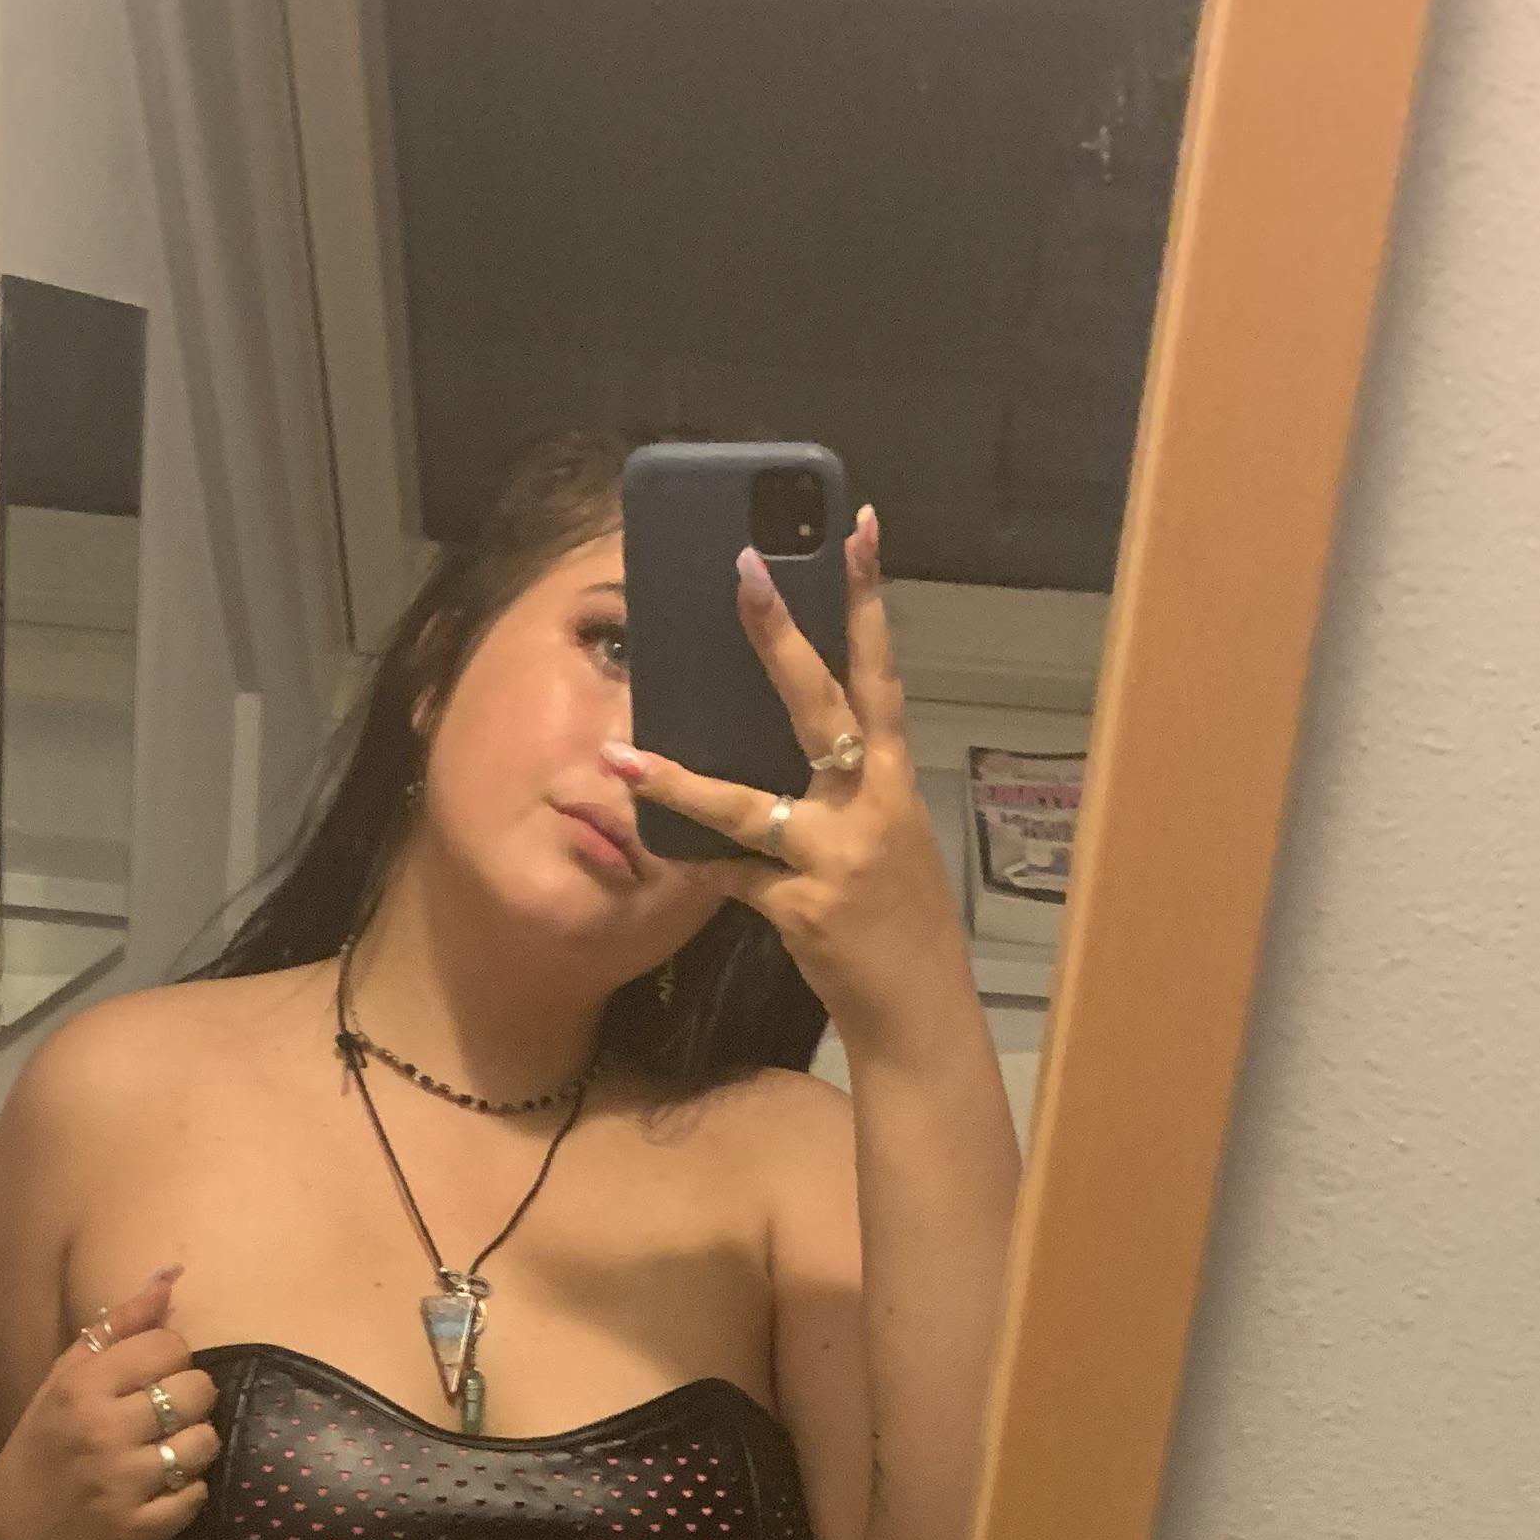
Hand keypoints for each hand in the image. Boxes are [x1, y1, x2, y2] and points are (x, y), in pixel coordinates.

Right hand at [0, 1264, 221, 1539]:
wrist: (15, 1537)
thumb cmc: (43, 1448)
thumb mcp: (62, 1381)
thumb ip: (115, 1329)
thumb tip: (168, 1281)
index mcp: (81, 1387)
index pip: (168, 1346)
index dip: (171, 1358)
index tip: (154, 1377)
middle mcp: (102, 1431)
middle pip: (197, 1390)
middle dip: (191, 1398)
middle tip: (167, 1414)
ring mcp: (122, 1483)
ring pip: (204, 1442)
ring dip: (195, 1445)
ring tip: (167, 1450)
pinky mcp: (139, 1529)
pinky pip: (198, 1494)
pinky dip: (188, 1490)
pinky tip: (162, 1487)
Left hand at [602, 504, 970, 1063]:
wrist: (918, 1011)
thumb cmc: (899, 922)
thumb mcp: (884, 841)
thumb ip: (837, 792)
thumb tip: (781, 750)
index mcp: (892, 780)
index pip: (880, 673)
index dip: (870, 601)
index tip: (860, 529)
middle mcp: (869, 805)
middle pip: (819, 707)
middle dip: (780, 638)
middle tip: (745, 571)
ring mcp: (835, 857)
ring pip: (748, 805)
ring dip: (680, 781)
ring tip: (620, 753)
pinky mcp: (801, 908)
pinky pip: (731, 878)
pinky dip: (696, 867)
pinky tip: (657, 853)